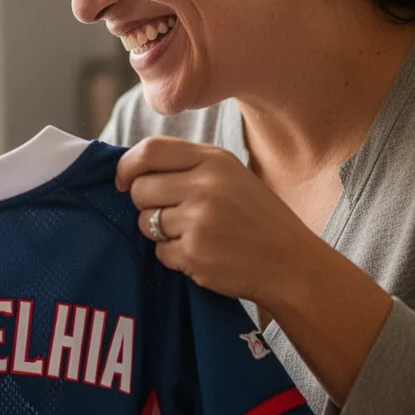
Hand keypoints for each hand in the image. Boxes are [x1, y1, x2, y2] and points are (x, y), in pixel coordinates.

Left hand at [115, 136, 318, 304]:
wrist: (291, 264)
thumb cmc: (255, 218)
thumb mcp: (229, 176)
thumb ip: (186, 166)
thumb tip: (130, 169)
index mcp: (214, 160)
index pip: (150, 150)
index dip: (126, 166)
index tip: (123, 181)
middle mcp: (206, 186)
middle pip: (140, 188)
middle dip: (144, 203)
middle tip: (170, 214)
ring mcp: (199, 221)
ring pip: (144, 222)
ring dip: (158, 232)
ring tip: (193, 234)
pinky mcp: (194, 254)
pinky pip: (159, 252)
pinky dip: (173, 256)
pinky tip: (201, 254)